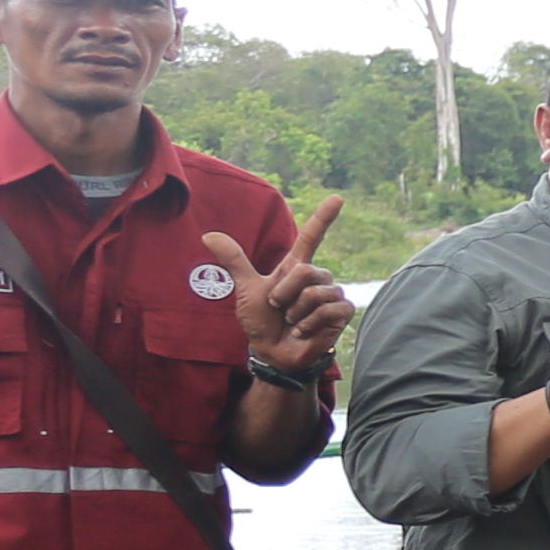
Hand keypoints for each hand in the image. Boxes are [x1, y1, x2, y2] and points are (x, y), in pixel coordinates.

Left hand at [200, 190, 353, 366]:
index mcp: (296, 268)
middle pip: (305, 271)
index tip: (337, 197)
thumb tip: (208, 234)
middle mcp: (317, 278)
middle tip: (278, 309)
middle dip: (284, 293)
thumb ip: (234, 261)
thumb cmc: (261, 321)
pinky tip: (303, 331)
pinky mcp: (342, 313)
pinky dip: (308, 324)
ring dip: (295, 312)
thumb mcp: (246, 288)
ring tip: (292, 321)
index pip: (311, 237)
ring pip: (314, 292)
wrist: (272, 351)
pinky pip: (326, 310)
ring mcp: (332, 294)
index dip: (323, 217)